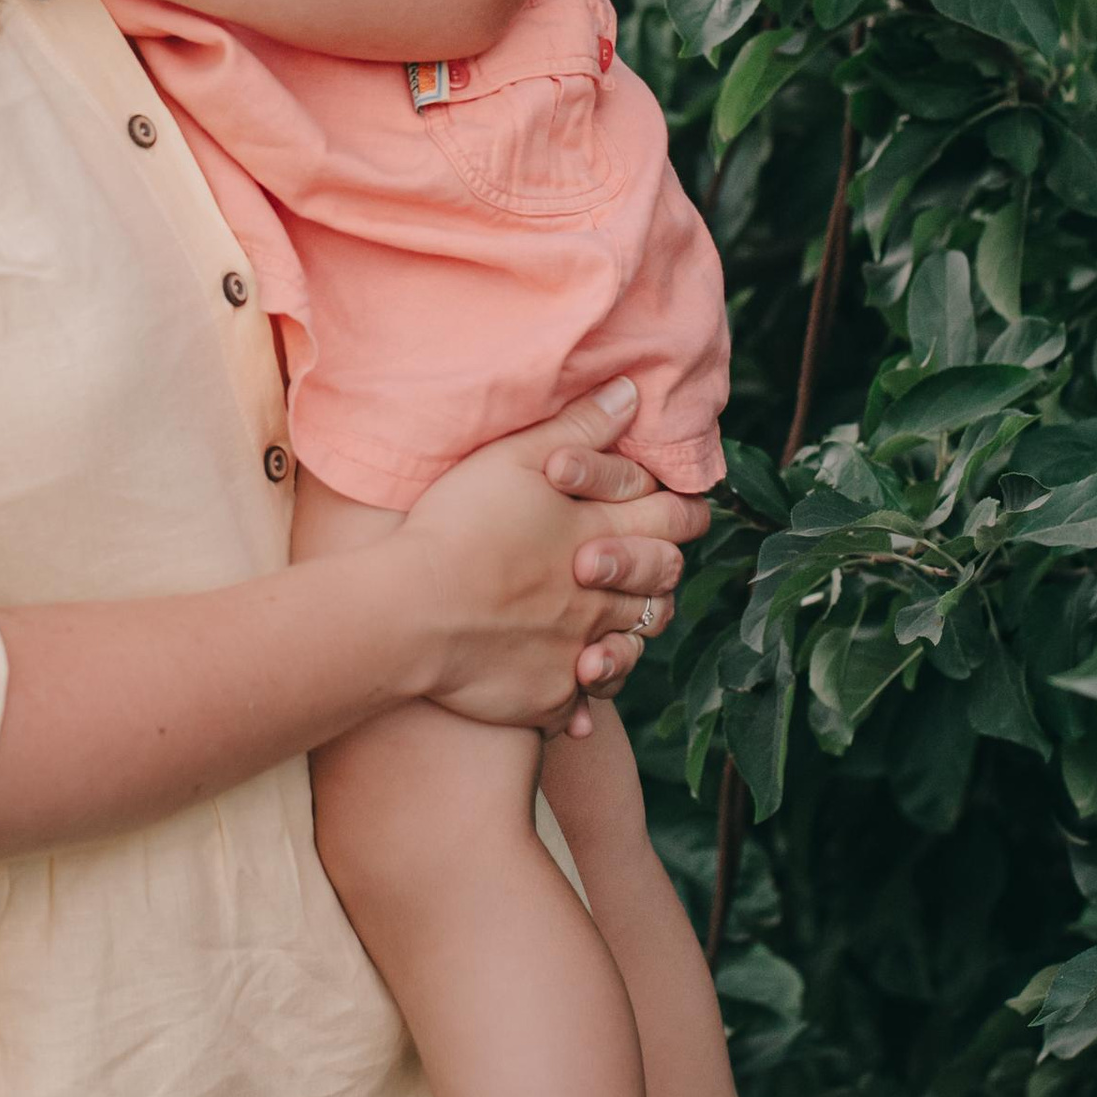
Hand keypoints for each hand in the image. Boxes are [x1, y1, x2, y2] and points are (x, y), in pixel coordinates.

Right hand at [398, 379, 707, 734]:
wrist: (410, 614)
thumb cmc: (458, 527)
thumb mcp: (514, 460)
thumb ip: (580, 427)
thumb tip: (632, 392)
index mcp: (602, 536)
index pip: (676, 521)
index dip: (686, 511)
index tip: (681, 507)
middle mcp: (603, 599)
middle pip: (664, 586)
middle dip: (662, 570)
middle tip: (646, 562)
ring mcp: (579, 653)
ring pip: (634, 646)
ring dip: (631, 631)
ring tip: (608, 622)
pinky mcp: (549, 697)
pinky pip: (585, 703)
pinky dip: (584, 695)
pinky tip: (569, 683)